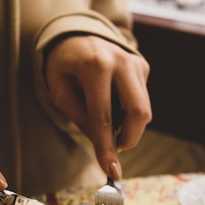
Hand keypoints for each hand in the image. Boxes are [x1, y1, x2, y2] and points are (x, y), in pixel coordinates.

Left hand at [45, 35, 151, 178]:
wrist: (77, 34)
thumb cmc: (65, 65)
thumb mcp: (60, 91)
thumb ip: (81, 118)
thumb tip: (104, 145)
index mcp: (95, 65)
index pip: (103, 116)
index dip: (107, 146)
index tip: (111, 170)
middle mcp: (121, 61)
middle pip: (138, 112)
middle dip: (128, 139)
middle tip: (113, 148)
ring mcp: (136, 62)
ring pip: (144, 109)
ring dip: (127, 126)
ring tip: (106, 118)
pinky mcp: (143, 67)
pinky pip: (141, 100)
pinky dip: (128, 111)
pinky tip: (112, 101)